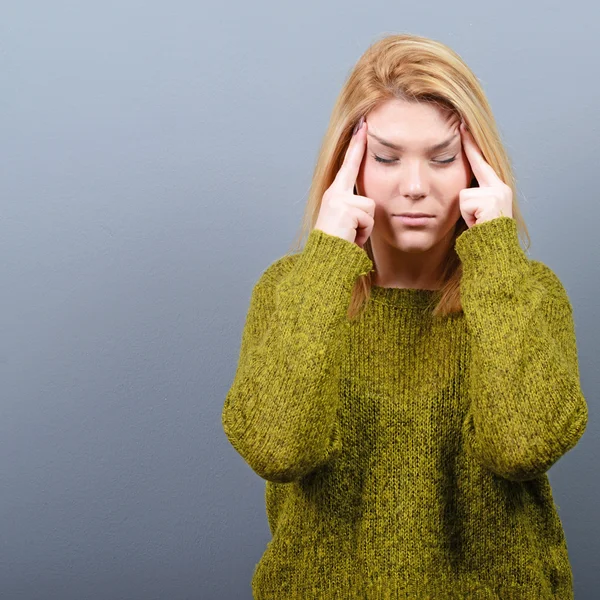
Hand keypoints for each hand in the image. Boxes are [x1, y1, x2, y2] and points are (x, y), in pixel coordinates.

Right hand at [315, 116, 375, 247]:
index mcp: (334, 195)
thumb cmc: (335, 245)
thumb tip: (367, 207)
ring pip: (370, 207)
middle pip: (360, 183)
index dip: (355, 146)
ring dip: (365, 227)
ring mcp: (339, 200)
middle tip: (363, 132)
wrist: (324, 258)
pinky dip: (364, 233)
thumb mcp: (345, 223)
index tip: (362, 126)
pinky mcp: (346, 209)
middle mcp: (334, 193)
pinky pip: (368, 219)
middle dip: (360, 170)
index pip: (348, 166)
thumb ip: (354, 210)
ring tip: (351, 235)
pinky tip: (351, 237)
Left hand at [459, 122, 512, 228]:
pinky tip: (477, 223)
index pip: (481, 163)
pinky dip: (467, 215)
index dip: (471, 145)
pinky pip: (465, 202)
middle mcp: (500, 188)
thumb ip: (472, 197)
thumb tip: (459, 190)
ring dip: (465, 211)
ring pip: (463, 193)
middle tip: (462, 132)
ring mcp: (497, 193)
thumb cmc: (483, 235)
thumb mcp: (476, 213)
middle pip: (474, 170)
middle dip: (468, 162)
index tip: (462, 126)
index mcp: (498, 189)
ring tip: (475, 222)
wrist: (495, 249)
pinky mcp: (490, 200)